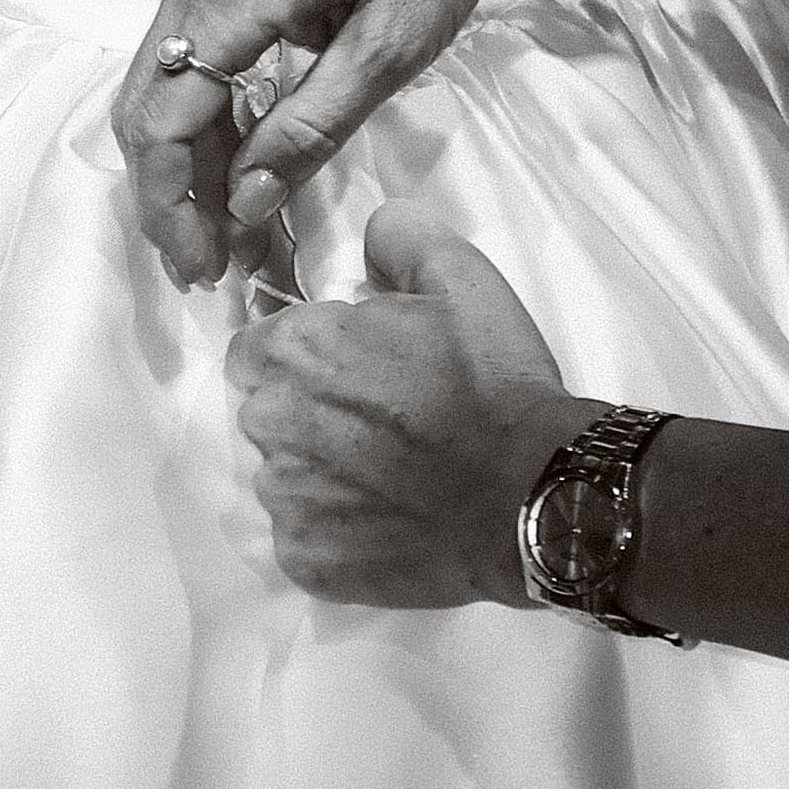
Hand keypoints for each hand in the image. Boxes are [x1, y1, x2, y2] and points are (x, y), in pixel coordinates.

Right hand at [118, 0, 519, 287]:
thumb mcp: (389, 47)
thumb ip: (309, 126)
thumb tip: (244, 201)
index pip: (163, 123)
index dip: (172, 206)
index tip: (202, 267)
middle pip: (143, 104)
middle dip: (165, 192)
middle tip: (206, 262)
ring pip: (158, 77)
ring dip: (182, 156)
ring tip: (224, 223)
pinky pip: (185, 46)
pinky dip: (201, 111)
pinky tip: (239, 155)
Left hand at [227, 202, 578, 607]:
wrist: (533, 494)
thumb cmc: (494, 385)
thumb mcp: (462, 280)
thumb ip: (401, 239)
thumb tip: (371, 228)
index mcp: (294, 350)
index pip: (256, 349)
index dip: (302, 358)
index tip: (350, 372)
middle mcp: (271, 422)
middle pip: (266, 413)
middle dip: (309, 414)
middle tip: (381, 423)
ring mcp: (285, 498)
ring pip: (283, 478)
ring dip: (322, 474)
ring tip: (391, 476)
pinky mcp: (306, 560)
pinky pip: (304, 539)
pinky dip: (336, 532)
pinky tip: (388, 520)